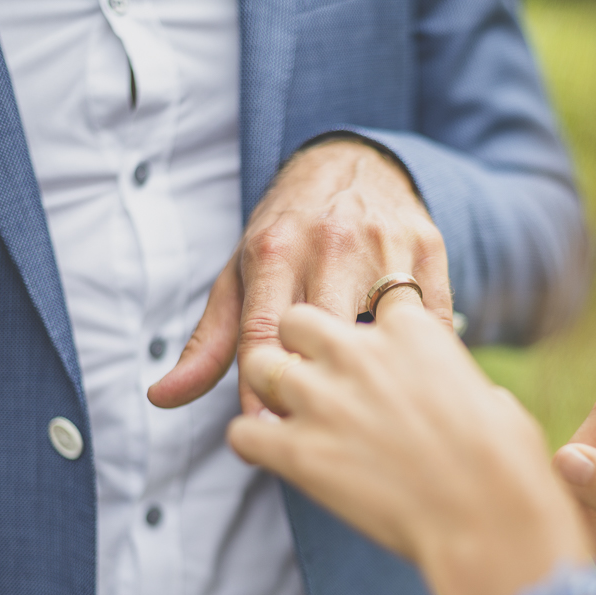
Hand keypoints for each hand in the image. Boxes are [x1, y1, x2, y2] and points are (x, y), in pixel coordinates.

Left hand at [147, 138, 452, 413]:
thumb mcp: (243, 272)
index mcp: (275, 249)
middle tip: (321, 427)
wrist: (354, 160)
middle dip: (320, 387)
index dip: (264, 392)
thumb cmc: (290, 230)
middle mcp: (330, 241)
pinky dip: (422, 356)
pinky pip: (431, 321)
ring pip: (384, 330)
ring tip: (370, 410)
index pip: (264, 335)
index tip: (269, 433)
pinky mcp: (428, 246)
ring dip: (377, 375)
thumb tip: (163, 397)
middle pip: (326, 336)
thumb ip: (210, 340)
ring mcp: (384, 242)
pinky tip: (411, 377)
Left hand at [226, 291, 590, 594]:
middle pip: (298, 318)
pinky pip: (243, 432)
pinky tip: (273, 455)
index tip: (371, 352)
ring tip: (283, 413)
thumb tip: (482, 397)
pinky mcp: (296, 450)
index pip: (367, 297)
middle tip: (313, 377)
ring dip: (267, 386)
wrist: (487, 518)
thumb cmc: (507, 464)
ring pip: (258, 364)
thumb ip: (468, 390)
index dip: (367, 323)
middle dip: (299, 344)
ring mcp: (322, 398)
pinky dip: (252, 443)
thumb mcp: (495, 402)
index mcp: (410, 327)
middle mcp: (357, 350)